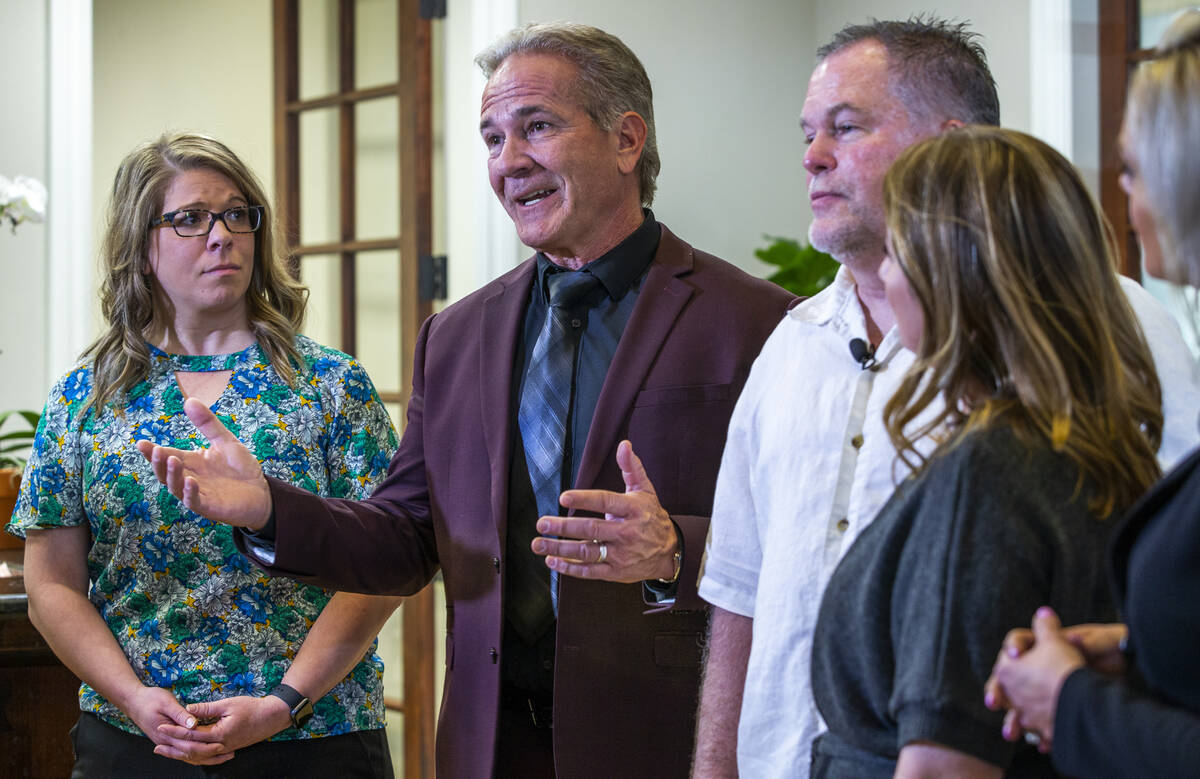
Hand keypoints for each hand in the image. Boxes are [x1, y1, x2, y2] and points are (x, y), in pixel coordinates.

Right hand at [122, 686, 231, 764]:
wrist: (133, 702)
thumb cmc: (150, 699)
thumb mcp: (166, 702)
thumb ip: (180, 714)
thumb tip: (193, 723)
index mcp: (166, 733)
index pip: (189, 744)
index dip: (206, 745)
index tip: (222, 744)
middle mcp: (166, 741)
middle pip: (190, 754)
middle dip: (210, 754)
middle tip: (228, 753)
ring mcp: (166, 742)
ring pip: (187, 756)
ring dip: (205, 757)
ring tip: (223, 756)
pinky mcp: (167, 740)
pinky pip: (183, 752)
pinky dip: (196, 755)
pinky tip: (206, 755)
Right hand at [135, 397, 271, 529]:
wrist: (261, 491)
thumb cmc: (241, 468)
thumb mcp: (225, 441)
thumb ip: (207, 424)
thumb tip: (189, 400)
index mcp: (191, 462)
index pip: (167, 455)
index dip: (153, 451)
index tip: (141, 443)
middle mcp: (189, 478)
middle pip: (166, 472)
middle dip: (158, 462)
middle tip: (155, 450)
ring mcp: (198, 493)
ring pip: (176, 487)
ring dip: (172, 475)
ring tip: (172, 460)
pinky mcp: (209, 506)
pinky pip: (194, 501)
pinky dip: (190, 492)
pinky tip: (190, 481)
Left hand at [154, 694, 291, 763]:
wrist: (272, 717)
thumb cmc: (252, 708)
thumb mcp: (229, 704)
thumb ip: (207, 708)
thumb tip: (188, 708)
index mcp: (219, 734)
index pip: (191, 734)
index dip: (174, 730)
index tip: (161, 726)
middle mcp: (221, 746)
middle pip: (191, 750)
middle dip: (173, 747)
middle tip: (157, 745)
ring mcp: (225, 749)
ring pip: (198, 756)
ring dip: (181, 754)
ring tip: (167, 751)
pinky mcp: (228, 748)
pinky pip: (207, 756)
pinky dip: (195, 756)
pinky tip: (187, 754)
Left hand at [532, 440, 677, 582]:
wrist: (670, 550)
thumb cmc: (651, 516)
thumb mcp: (645, 490)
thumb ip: (631, 468)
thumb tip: (624, 444)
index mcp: (632, 509)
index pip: (605, 501)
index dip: (584, 500)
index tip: (563, 498)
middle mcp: (626, 532)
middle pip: (591, 529)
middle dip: (564, 527)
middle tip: (541, 523)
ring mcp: (621, 554)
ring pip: (587, 552)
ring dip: (560, 549)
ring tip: (538, 544)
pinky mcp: (616, 572)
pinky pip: (590, 571)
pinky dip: (570, 568)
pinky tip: (552, 561)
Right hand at [985, 621, 1127, 737]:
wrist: (1131, 675)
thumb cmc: (1113, 653)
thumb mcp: (1101, 641)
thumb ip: (1085, 637)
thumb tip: (1070, 634)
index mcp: (1047, 645)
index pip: (1020, 641)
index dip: (1014, 646)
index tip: (1016, 654)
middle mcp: (1040, 667)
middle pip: (1009, 678)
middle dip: (998, 690)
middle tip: (993, 701)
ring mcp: (1045, 691)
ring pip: (1020, 707)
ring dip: (1013, 721)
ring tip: (1010, 734)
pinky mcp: (1055, 712)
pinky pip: (1041, 726)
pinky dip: (1041, 736)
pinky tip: (1042, 744)